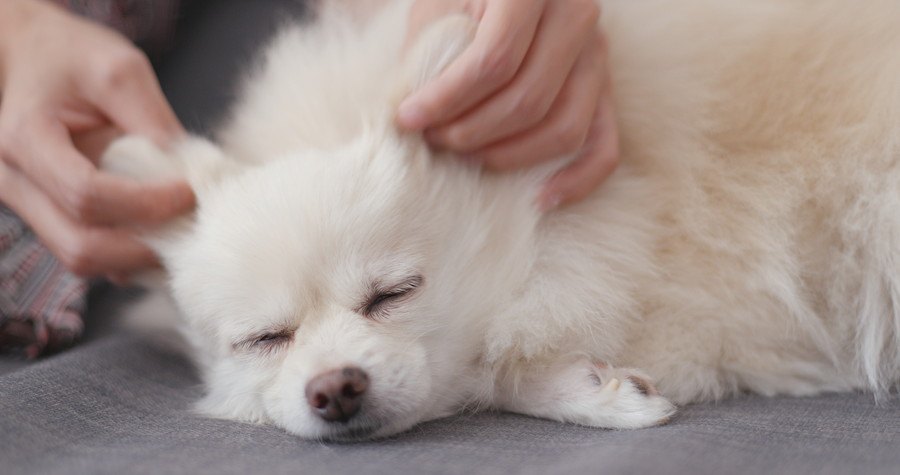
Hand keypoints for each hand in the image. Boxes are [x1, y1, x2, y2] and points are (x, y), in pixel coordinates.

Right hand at [0, 0, 192, 281]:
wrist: (29, 55)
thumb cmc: (70, 56)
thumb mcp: (118, 69)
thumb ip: (152, 118)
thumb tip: (189, 171)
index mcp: (24, 139)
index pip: (87, 195)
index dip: (146, 205)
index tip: (189, 193)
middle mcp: (14, 180)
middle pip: (79, 245)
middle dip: (142, 249)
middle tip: (189, 228)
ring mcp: (26, 202)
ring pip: (79, 257)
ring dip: (133, 256)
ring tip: (177, 232)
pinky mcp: (45, 213)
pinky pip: (83, 249)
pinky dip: (123, 253)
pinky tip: (157, 231)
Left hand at [398, 0, 618, 210]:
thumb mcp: (441, 7)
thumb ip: (432, 52)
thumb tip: (414, 119)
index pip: (494, 61)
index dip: (447, 99)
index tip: (408, 118)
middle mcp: (576, 17)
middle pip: (529, 99)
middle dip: (472, 131)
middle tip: (434, 140)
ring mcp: (597, 56)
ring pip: (565, 128)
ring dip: (509, 156)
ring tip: (465, 158)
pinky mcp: (606, 90)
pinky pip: (604, 147)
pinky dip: (576, 180)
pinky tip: (538, 199)